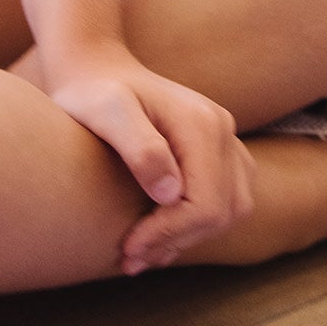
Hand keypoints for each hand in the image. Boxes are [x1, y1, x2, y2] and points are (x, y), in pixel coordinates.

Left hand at [44, 43, 254, 272]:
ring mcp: (225, 137)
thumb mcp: (107, 113)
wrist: (98, 68)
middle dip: (178, 240)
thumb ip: (140, 148)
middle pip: (224, 210)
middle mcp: (222, 129)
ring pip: (232, 208)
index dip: (169, 234)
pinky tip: (162, 232)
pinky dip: (201, 222)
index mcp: (202, 124)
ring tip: (145, 250)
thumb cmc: (94, 92)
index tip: (129, 247)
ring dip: (191, 236)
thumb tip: (170, 194)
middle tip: (131, 257)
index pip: (205, 203)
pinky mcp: (218, 147)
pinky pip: (229, 196)